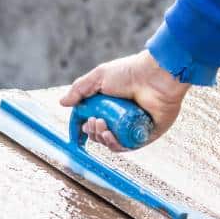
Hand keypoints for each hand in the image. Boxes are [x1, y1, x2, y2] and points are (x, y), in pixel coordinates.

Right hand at [60, 50, 191, 150]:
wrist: (156, 74)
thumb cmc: (130, 72)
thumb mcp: (98, 77)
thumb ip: (79, 89)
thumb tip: (63, 103)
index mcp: (110, 104)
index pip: (92, 121)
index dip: (82, 128)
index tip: (75, 133)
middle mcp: (122, 117)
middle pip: (100, 134)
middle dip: (92, 131)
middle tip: (93, 120)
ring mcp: (134, 127)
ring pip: (111, 142)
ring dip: (101, 137)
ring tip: (101, 124)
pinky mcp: (147, 134)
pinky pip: (127, 146)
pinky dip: (115, 144)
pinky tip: (109, 135)